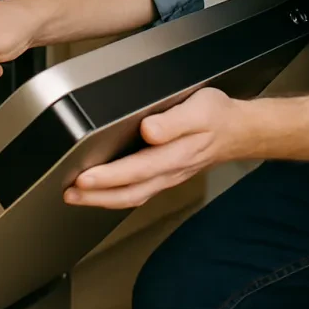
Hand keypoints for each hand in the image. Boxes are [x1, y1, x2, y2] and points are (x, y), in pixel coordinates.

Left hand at [64, 87, 248, 208]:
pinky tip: (101, 192)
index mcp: (176, 153)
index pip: (137, 170)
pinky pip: (138, 192)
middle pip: (130, 191)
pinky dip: (115, 196)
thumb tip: (149, 130)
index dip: (109, 176)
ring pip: (132, 196)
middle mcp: (169, 170)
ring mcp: (167, 177)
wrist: (238, 131)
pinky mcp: (165, 176)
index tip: (84, 177)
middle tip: (70, 192)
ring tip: (76, 195)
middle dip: (97, 195)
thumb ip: (174, 121)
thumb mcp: (200, 108)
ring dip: (102, 199)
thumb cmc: (217, 116)